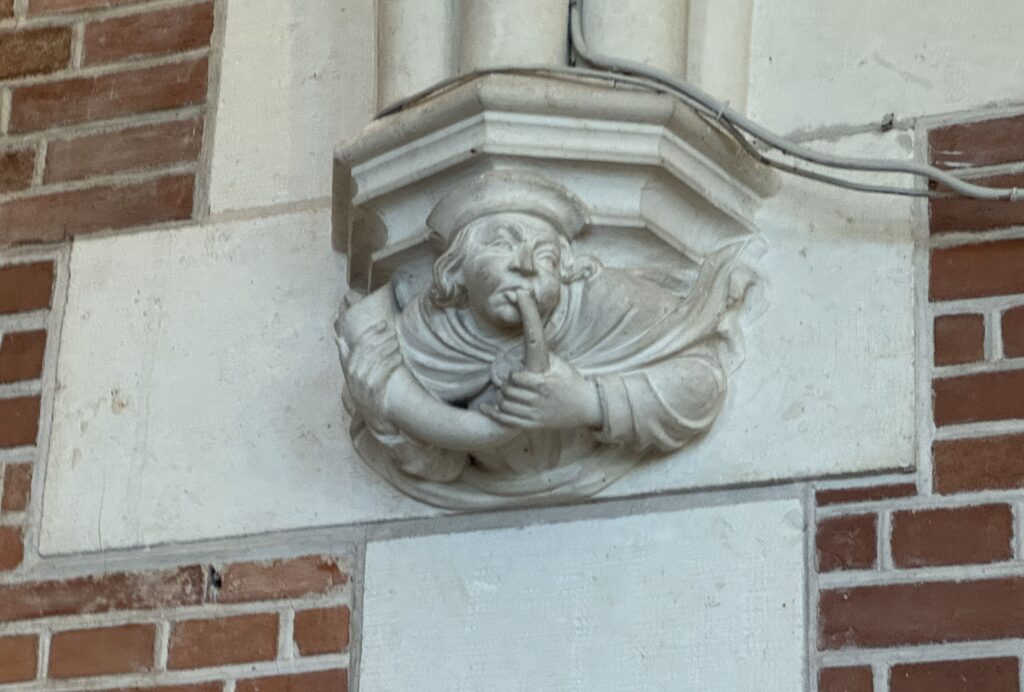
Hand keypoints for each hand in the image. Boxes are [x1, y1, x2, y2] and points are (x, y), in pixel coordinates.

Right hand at [341, 321, 401, 432]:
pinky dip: (392, 362)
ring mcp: (365, 384)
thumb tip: (337, 338)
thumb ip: (345, 356)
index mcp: (349, 368)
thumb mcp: (351, 376)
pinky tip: (399, 356)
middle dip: (382, 337)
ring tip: (397, 341)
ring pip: (378, 359)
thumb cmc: (364, 393)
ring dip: (389, 347)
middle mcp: (355, 375)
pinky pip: (384, 372)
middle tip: (393, 331)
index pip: (360, 344)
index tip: (383, 323)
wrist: (375, 419)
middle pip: (370, 350)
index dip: (372, 331)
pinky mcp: (376, 392)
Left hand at [482, 355, 602, 429]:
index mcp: (543, 383)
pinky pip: (508, 421)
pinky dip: (493, 414)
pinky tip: (485, 408)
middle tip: (506, 385)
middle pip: (508, 392)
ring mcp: (535, 414)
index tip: (514, 375)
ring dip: (500, 398)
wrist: (587, 407)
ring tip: (503, 394)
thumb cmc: (573, 382)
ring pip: (505, 406)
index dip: (511, 376)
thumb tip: (528, 337)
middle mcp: (538, 400)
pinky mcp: (533, 425)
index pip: (516, 378)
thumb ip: (543, 354)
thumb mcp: (561, 365)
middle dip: (504, 386)